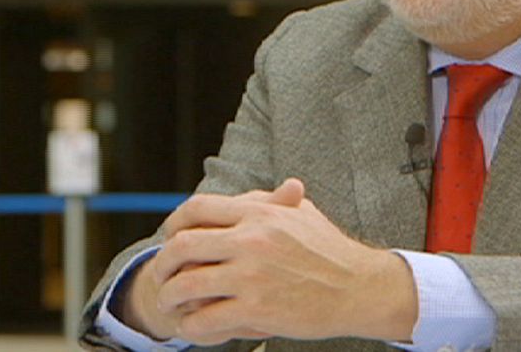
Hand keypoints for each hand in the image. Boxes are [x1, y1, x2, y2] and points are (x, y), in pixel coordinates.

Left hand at [150, 178, 417, 345]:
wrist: (359, 289)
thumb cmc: (332, 251)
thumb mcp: (303, 214)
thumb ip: (274, 201)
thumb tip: (256, 193)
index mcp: (258, 213)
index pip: (198, 209)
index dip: (175, 223)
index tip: (171, 236)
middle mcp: (250, 241)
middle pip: (182, 245)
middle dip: (162, 262)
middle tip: (160, 275)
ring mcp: (251, 277)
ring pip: (186, 285)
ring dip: (169, 297)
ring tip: (169, 304)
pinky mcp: (257, 311)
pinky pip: (205, 320)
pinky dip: (191, 326)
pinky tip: (192, 327)